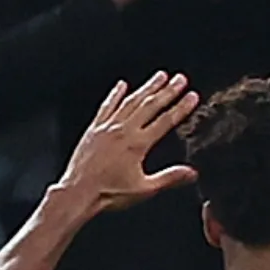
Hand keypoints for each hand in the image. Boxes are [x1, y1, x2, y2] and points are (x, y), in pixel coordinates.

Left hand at [57, 72, 199, 212]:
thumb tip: (191, 172)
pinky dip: (115, 94)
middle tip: (180, 79)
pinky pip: (107, 106)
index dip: (181, 107)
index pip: (165, 121)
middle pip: (150, 105)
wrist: (78, 192)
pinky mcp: (94, 129)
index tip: (192, 96)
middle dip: (168, 90)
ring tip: (159, 76)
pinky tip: (121, 85)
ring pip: (130, 101)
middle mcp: (123, 131)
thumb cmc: (108, 193)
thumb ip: (169, 178)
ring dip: (146, 87)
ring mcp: (107, 127)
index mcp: (137, 144)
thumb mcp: (144, 189)